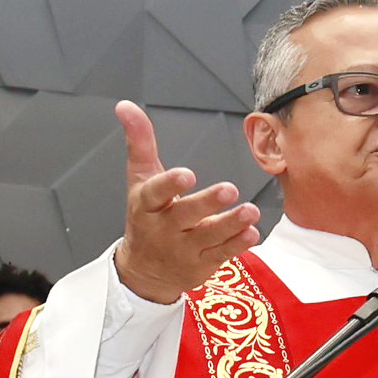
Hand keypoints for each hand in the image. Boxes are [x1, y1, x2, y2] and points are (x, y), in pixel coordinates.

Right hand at [111, 100, 260, 303]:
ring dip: (230, 223)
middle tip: (229, 189)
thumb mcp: (139, 179)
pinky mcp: (200, 265)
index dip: (170, 184)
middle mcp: (163, 228)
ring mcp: (182, 249)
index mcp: (146, 205)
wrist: (144, 271)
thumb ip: (139, 142)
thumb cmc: (146, 217)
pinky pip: (220, 254)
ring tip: (250, 211)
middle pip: (185, 215)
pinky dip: (237, 244)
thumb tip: (126, 106)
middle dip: (207, 203)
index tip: (187, 174)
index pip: (156, 192)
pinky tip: (252, 232)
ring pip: (208, 236)